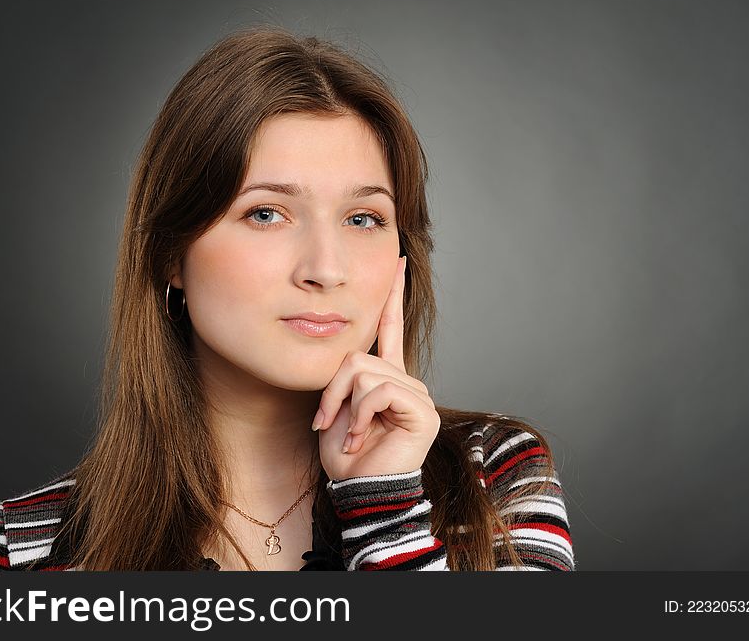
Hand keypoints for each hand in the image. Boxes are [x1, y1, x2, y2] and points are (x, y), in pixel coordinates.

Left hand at [314, 256, 440, 480]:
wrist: (358, 488)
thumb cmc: (345, 452)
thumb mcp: (336, 405)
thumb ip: (345, 376)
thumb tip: (347, 354)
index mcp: (387, 376)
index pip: (390, 327)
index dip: (392, 294)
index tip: (398, 260)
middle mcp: (406, 380)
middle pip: (358, 356)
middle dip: (333, 390)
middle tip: (327, 421)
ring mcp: (417, 394)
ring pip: (364, 372)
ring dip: (344, 405)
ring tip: (349, 433)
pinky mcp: (421, 409)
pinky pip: (377, 390)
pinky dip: (360, 415)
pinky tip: (363, 437)